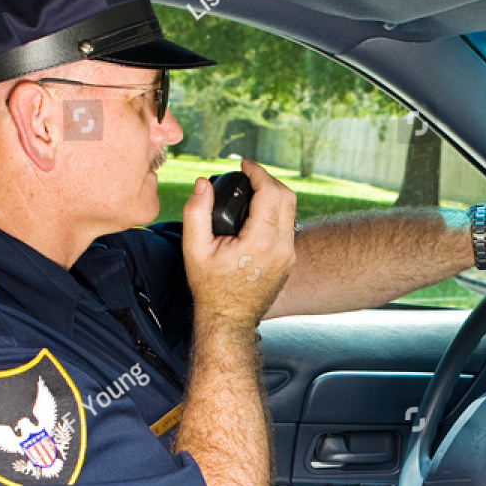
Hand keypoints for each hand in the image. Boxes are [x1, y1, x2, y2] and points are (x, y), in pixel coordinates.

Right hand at [183, 159, 295, 328]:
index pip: (271, 192)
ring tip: (252, 190)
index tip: (244, 165)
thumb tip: (203, 183)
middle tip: (248, 175)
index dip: (258, 172)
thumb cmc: (210, 287)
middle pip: (287, 196)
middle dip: (268, 179)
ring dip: (274, 195)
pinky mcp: (289, 261)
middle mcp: (282, 247)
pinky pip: (288, 226)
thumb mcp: (194, 249)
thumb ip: (196, 211)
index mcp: (261, 241)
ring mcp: (289, 255)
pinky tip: (258, 212)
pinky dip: (276, 212)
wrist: (229, 320)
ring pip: (291, 211)